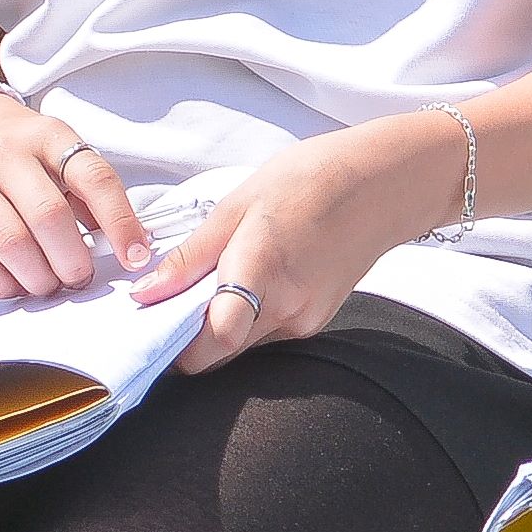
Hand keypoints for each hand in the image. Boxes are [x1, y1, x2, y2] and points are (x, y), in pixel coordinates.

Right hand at [0, 93, 153, 299]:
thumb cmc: (22, 155)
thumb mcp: (59, 155)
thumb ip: (90, 196)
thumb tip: (128, 248)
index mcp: (48, 135)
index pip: (93, 178)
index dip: (120, 222)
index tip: (135, 257)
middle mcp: (5, 153)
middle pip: (48, 217)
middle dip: (73, 262)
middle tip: (80, 277)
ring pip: (12, 244)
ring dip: (40, 278)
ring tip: (50, 283)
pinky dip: (5, 284)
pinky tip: (18, 283)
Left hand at [132, 117, 440, 370]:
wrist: (384, 184)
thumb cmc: (311, 179)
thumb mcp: (239, 202)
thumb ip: (192, 255)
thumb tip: (147, 292)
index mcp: (263, 268)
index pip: (215, 339)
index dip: (176, 348)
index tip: (150, 329)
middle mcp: (288, 306)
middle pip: (221, 352)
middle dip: (188, 339)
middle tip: (167, 304)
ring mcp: (306, 320)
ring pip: (242, 346)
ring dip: (216, 326)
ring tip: (210, 280)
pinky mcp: (316, 322)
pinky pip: (265, 334)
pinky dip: (244, 318)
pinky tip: (245, 281)